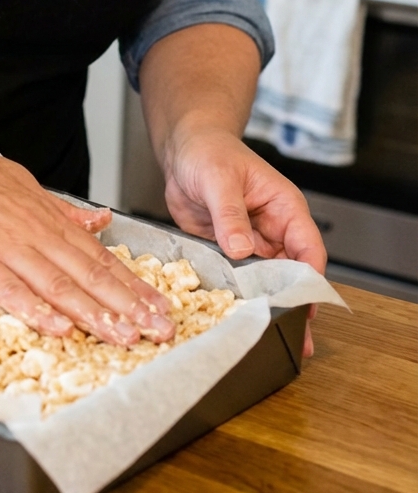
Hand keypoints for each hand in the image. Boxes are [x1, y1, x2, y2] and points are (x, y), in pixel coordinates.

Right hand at [0, 127, 175, 347]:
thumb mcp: (25, 184)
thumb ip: (63, 210)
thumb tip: (101, 221)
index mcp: (47, 218)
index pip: (98, 256)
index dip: (131, 285)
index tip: (158, 307)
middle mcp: (34, 233)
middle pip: (88, 273)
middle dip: (127, 305)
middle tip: (159, 330)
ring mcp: (5, 246)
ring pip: (58, 284)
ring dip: (94, 313)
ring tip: (125, 336)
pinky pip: (9, 288)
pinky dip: (36, 310)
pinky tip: (59, 327)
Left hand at [162, 126, 326, 356]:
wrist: (183, 150)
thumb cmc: (209, 151)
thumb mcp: (218, 178)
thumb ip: (230, 213)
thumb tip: (241, 249)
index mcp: (284, 208)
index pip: (308, 248)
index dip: (309, 279)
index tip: (304, 307)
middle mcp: (273, 229)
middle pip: (291, 273)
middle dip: (292, 304)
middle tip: (296, 341)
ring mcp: (251, 242)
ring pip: (265, 281)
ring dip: (264, 305)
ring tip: (267, 338)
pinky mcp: (228, 251)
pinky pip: (236, 278)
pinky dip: (237, 297)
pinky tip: (235, 318)